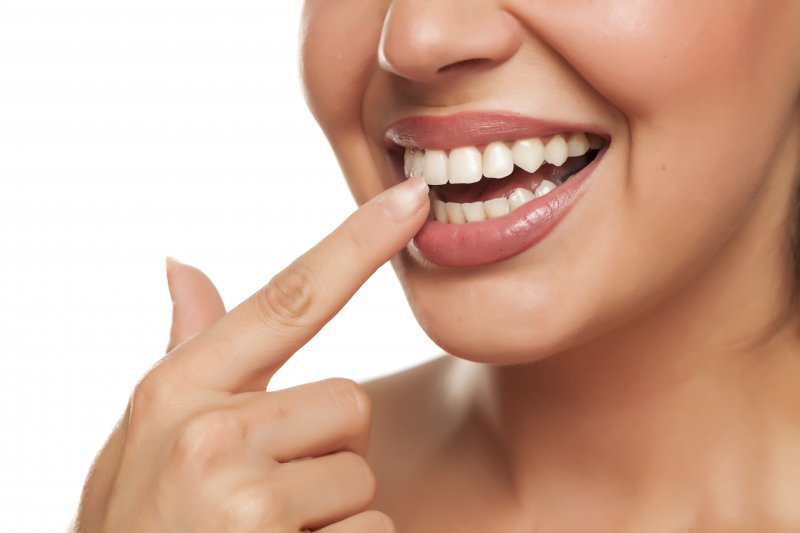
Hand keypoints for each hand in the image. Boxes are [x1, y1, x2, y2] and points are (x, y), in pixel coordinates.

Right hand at [74, 178, 428, 531]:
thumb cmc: (135, 525)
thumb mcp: (140, 437)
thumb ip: (184, 351)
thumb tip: (184, 265)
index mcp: (179, 390)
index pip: (289, 298)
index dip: (356, 244)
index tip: (411, 203)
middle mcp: (211, 433)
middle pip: (348, 404)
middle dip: (325, 449)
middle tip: (265, 494)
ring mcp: (246, 498)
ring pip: (360, 474)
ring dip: (329, 510)